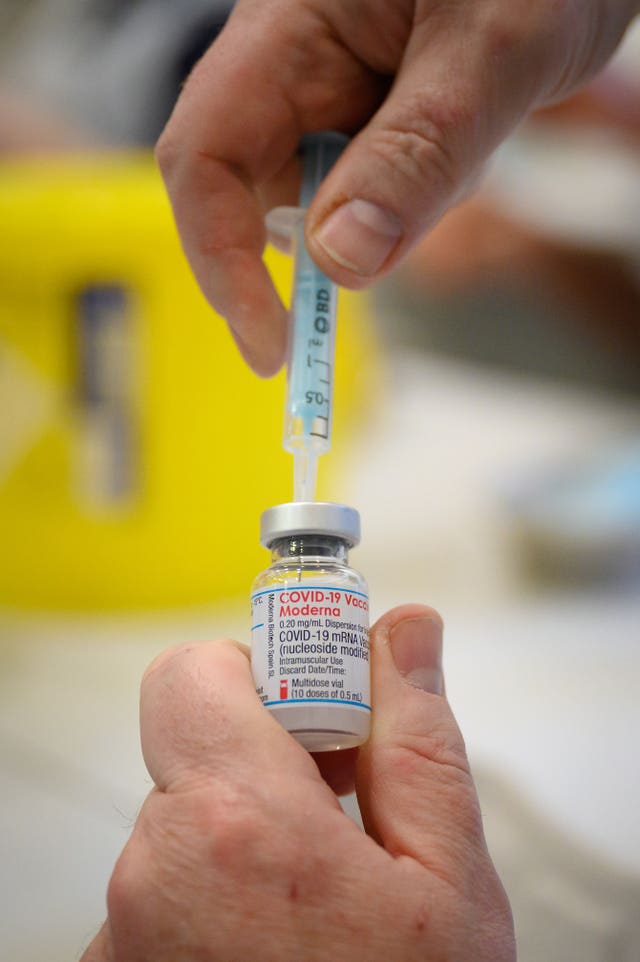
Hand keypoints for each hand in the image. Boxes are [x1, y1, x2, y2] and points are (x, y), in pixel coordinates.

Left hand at [81, 605, 514, 960]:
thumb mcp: (449, 885)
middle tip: (343, 817)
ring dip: (245, 840)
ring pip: (183, 829)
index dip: (258, 671)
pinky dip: (214, 901)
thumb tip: (402, 633)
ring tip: (317, 907)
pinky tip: (277, 948)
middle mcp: (151, 876)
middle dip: (268, 765)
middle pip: (195, 755)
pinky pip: (162, 896)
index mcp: (235, 826)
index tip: (317, 710)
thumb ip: (417, 740)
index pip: (189, 672)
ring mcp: (121, 938)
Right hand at [156, 0, 637, 374]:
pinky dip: (409, 202)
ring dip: (388, 212)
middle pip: (253, 191)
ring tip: (470, 135)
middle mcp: (290, 70)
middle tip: (397, 245)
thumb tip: (340, 260)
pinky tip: (464, 143)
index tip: (271, 346)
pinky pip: (366, 195)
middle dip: (318, 244)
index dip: (220, 260)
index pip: (204, 157)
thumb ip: (420, 151)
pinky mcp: (363, 123)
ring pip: (321, 204)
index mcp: (287, 31)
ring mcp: (326, 98)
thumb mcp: (493, 49)